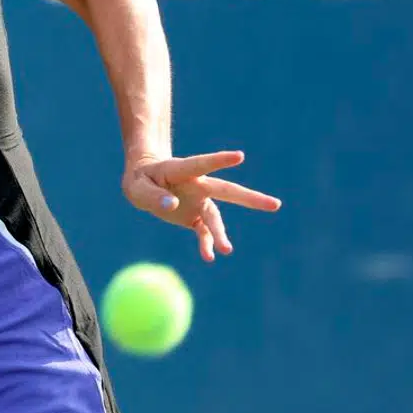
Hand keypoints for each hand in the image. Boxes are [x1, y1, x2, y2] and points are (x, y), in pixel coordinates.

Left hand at [122, 151, 281, 261]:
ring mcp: (200, 201)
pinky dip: (207, 244)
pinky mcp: (196, 216)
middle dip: (250, 198)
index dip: (219, 160)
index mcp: (180, 170)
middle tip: (276, 204)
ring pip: (216, 217)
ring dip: (221, 234)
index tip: (240, 156)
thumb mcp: (137, 188)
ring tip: (227, 251)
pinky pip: (204, 232)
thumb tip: (172, 205)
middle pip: (226, 191)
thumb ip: (153, 196)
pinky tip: (209, 257)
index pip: (202, 164)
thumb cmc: (140, 181)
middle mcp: (196, 185)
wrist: (146, 186)